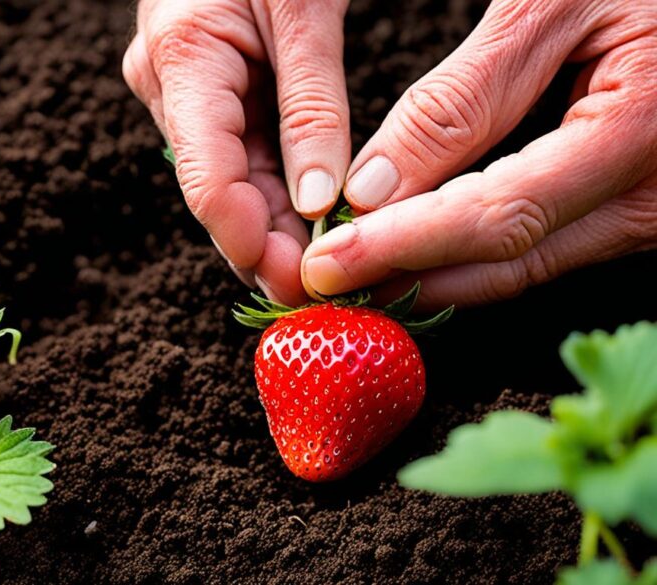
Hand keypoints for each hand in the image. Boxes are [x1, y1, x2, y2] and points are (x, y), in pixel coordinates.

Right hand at [123, 0, 350, 305]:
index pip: (207, 177)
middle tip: (324, 293)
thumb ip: (313, 108)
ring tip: (325, 267)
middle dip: (267, 245)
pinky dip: (275, 190)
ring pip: (228, 178)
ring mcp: (180, 92)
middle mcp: (167, 85)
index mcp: (182, 59)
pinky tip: (310, 223)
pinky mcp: (204, 93)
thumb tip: (320, 205)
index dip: (248, 239)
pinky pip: (237, 153)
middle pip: (216, 189)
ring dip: (273, 225)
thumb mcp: (306, 9)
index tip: (301, 283)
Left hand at [302, 0, 656, 308]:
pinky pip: (543, 247)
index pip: (498, 216)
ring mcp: (649, 211)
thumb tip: (371, 190)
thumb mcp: (547, 5)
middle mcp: (652, 193)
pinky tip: (414, 250)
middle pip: (509, 261)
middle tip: (325, 280)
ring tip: (354, 272)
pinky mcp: (633, 208)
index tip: (329, 262)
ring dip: (434, 275)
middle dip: (407, 277)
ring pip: (524, 266)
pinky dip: (469, 253)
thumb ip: (460, 99)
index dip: (405, 246)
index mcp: (637, 128)